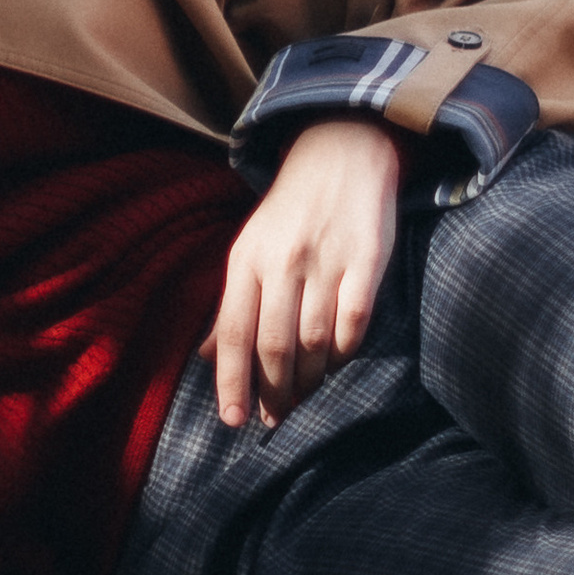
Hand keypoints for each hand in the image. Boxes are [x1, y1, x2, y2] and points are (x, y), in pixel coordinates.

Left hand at [204, 119, 400, 431]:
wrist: (341, 154)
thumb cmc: (288, 213)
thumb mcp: (249, 249)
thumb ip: (232, 305)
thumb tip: (206, 359)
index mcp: (246, 259)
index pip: (232, 332)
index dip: (231, 382)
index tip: (233, 420)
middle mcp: (283, 261)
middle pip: (274, 345)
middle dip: (272, 392)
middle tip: (273, 419)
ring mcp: (327, 261)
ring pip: (314, 341)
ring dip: (307, 381)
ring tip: (301, 399)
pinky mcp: (368, 262)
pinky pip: (354, 324)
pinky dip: (343, 353)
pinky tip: (335, 364)